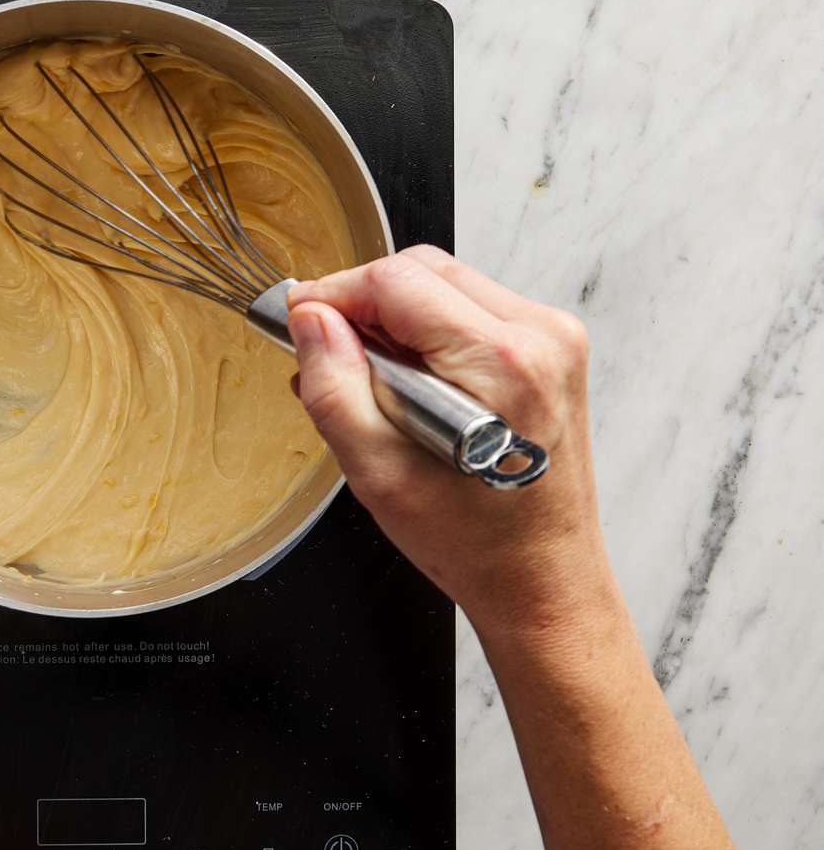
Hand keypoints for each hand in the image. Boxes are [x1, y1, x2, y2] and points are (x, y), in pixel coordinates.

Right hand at [288, 245, 614, 642]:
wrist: (541, 579)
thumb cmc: (474, 541)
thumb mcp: (378, 473)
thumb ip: (334, 387)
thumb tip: (309, 321)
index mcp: (503, 362)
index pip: (396, 281)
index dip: (333, 293)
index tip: (297, 320)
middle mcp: (540, 336)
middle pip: (423, 270)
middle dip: (363, 302)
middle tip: (324, 351)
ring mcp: (553, 339)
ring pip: (445, 284)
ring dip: (394, 319)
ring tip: (368, 379)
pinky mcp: (550, 350)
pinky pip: (469, 310)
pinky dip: (426, 334)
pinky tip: (406, 384)